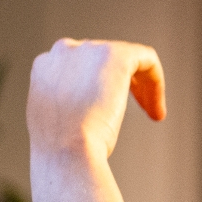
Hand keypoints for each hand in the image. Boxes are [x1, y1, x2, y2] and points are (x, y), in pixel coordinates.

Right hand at [27, 38, 165, 157]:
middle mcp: (64, 51)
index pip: (78, 66)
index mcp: (44, 66)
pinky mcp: (116, 55)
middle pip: (103, 60)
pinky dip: (156, 81)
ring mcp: (90, 50)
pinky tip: (157, 109)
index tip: (109, 112)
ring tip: (152, 114)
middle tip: (138, 112)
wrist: (65, 150)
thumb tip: (87, 113)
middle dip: (122, 84)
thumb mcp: (55, 123)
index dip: (98, 86)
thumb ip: (68, 106)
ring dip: (142, 87)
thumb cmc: (61, 151)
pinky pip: (146, 59)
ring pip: (127, 60)